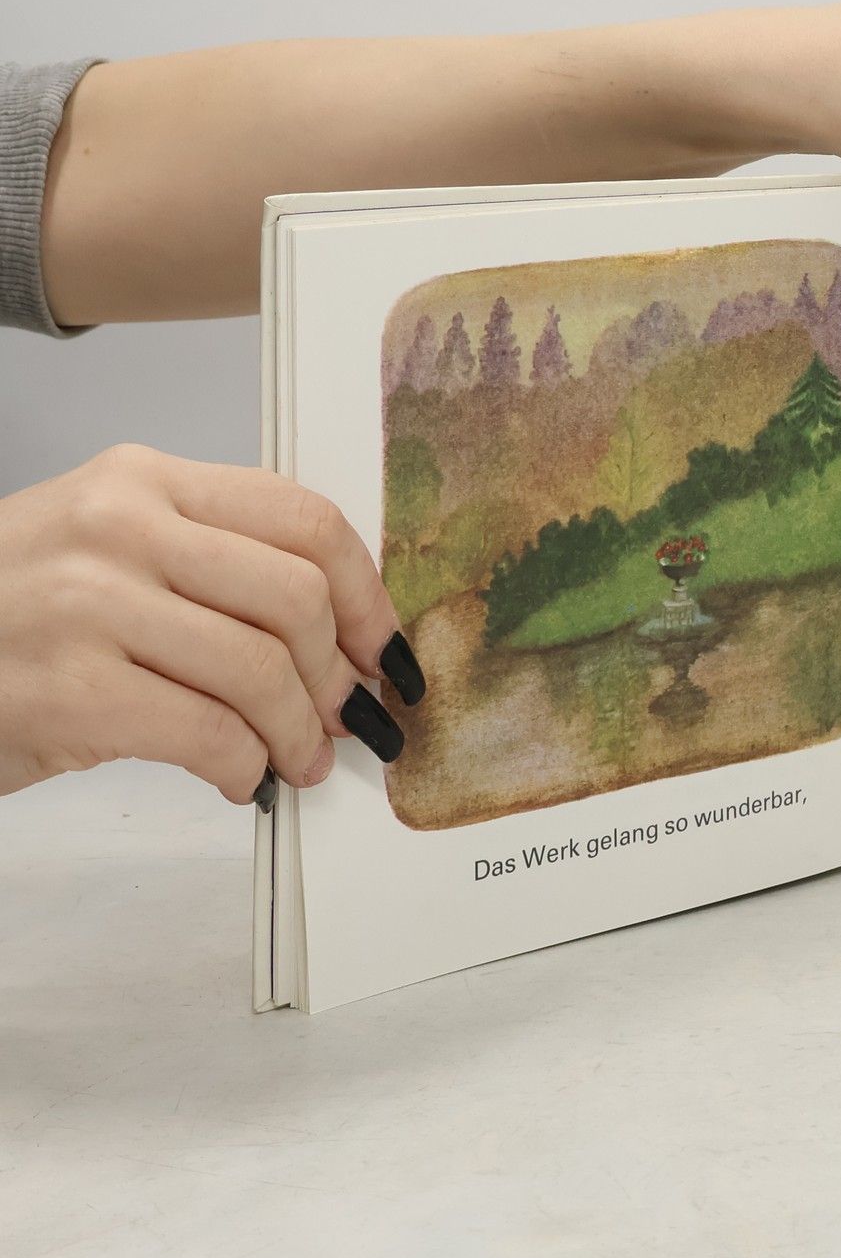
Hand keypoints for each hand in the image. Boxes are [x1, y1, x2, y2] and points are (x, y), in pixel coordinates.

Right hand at [0, 445, 418, 802]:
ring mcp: (89, 605)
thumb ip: (213, 564)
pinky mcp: (69, 690)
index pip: (304, 519)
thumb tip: (341, 635)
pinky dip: (247, 766)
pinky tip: (243, 778)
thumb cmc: (14, 616)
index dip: (368, 592)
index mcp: (145, 479)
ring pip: (262, 668)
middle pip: (297, 596)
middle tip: (352, 716)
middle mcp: (119, 526)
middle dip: (341, 672)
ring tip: (301, 758)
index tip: (386, 646)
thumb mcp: (109, 548)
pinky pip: (209, 732)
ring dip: (302, 730)